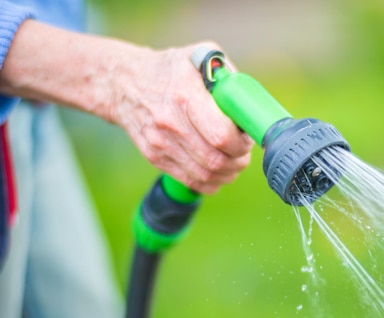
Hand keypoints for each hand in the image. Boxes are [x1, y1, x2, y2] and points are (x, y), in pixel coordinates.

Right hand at [107, 43, 252, 193]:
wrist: (123, 83)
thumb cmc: (169, 70)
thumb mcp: (198, 58)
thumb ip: (227, 77)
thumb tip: (250, 102)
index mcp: (184, 96)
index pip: (221, 135)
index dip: (241, 143)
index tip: (246, 137)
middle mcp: (171, 123)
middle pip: (216, 159)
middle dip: (238, 160)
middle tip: (243, 151)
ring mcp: (161, 144)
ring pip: (206, 174)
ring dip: (228, 173)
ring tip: (234, 161)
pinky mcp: (156, 158)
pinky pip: (191, 182)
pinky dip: (212, 183)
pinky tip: (220, 172)